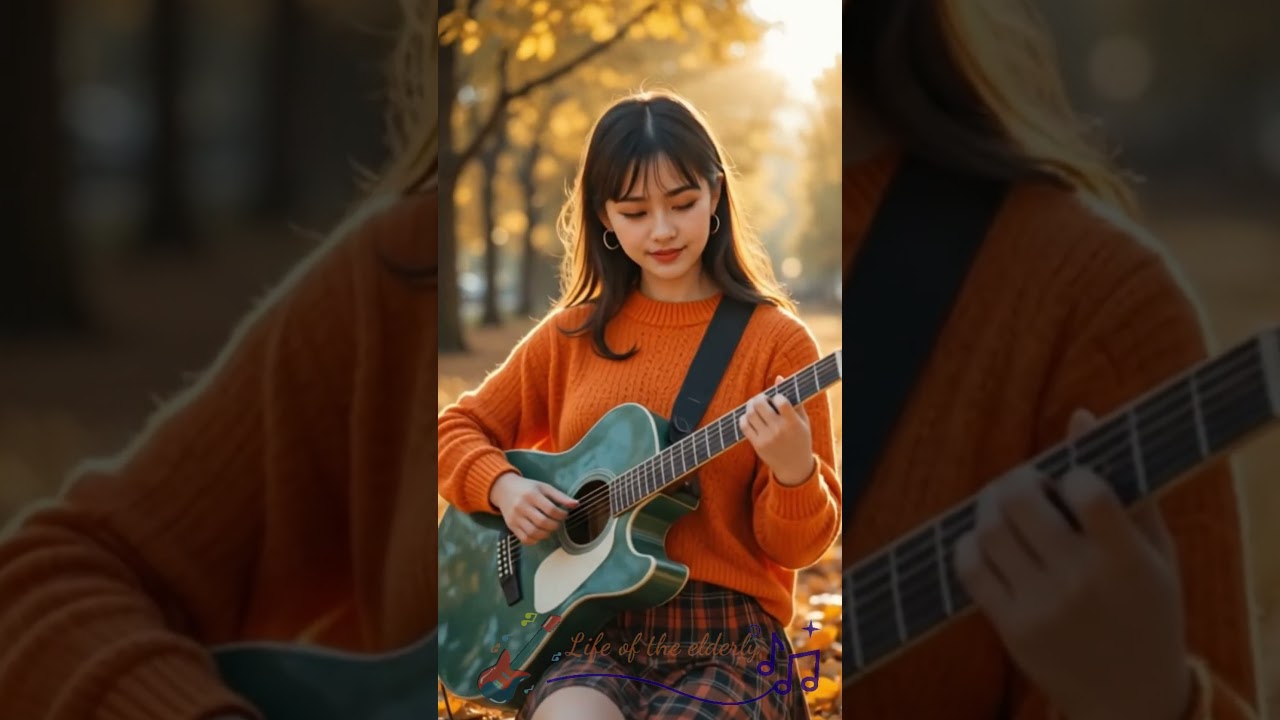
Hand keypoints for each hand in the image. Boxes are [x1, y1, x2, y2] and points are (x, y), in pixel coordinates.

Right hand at [489, 472, 578, 544]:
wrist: (503, 489)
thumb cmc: (528, 488)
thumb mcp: (544, 487)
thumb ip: (560, 496)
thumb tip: (577, 504)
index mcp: (532, 495)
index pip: (550, 509)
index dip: (561, 515)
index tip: (565, 515)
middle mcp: (522, 506)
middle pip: (542, 522)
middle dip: (555, 526)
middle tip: (558, 523)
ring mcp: (515, 517)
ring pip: (533, 532)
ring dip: (546, 534)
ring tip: (550, 529)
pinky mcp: (510, 526)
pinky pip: (524, 538)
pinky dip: (535, 540)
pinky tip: (540, 534)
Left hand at [739, 375, 814, 485]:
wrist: (794, 467)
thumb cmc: (800, 439)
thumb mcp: (802, 421)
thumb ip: (792, 399)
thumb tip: (779, 377)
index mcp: (793, 423)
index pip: (781, 401)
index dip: (776, 396)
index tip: (777, 399)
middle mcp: (779, 430)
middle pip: (760, 405)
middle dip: (759, 398)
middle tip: (761, 399)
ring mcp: (767, 438)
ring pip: (750, 414)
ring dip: (750, 406)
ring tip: (755, 407)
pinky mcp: (757, 444)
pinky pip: (744, 426)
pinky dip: (744, 418)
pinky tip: (750, 417)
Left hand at [954, 409, 1191, 719]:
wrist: (1132, 699)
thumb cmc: (1148, 612)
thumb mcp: (1155, 555)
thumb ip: (1123, 486)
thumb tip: (1081, 415)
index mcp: (1127, 561)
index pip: (1087, 490)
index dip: (1071, 473)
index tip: (1073, 482)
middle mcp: (1082, 583)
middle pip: (1021, 502)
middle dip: (1015, 480)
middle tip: (1022, 483)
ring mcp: (1043, 607)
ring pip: (989, 531)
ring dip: (988, 507)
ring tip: (1002, 507)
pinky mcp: (1012, 627)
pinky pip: (970, 569)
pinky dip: (970, 544)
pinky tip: (987, 542)